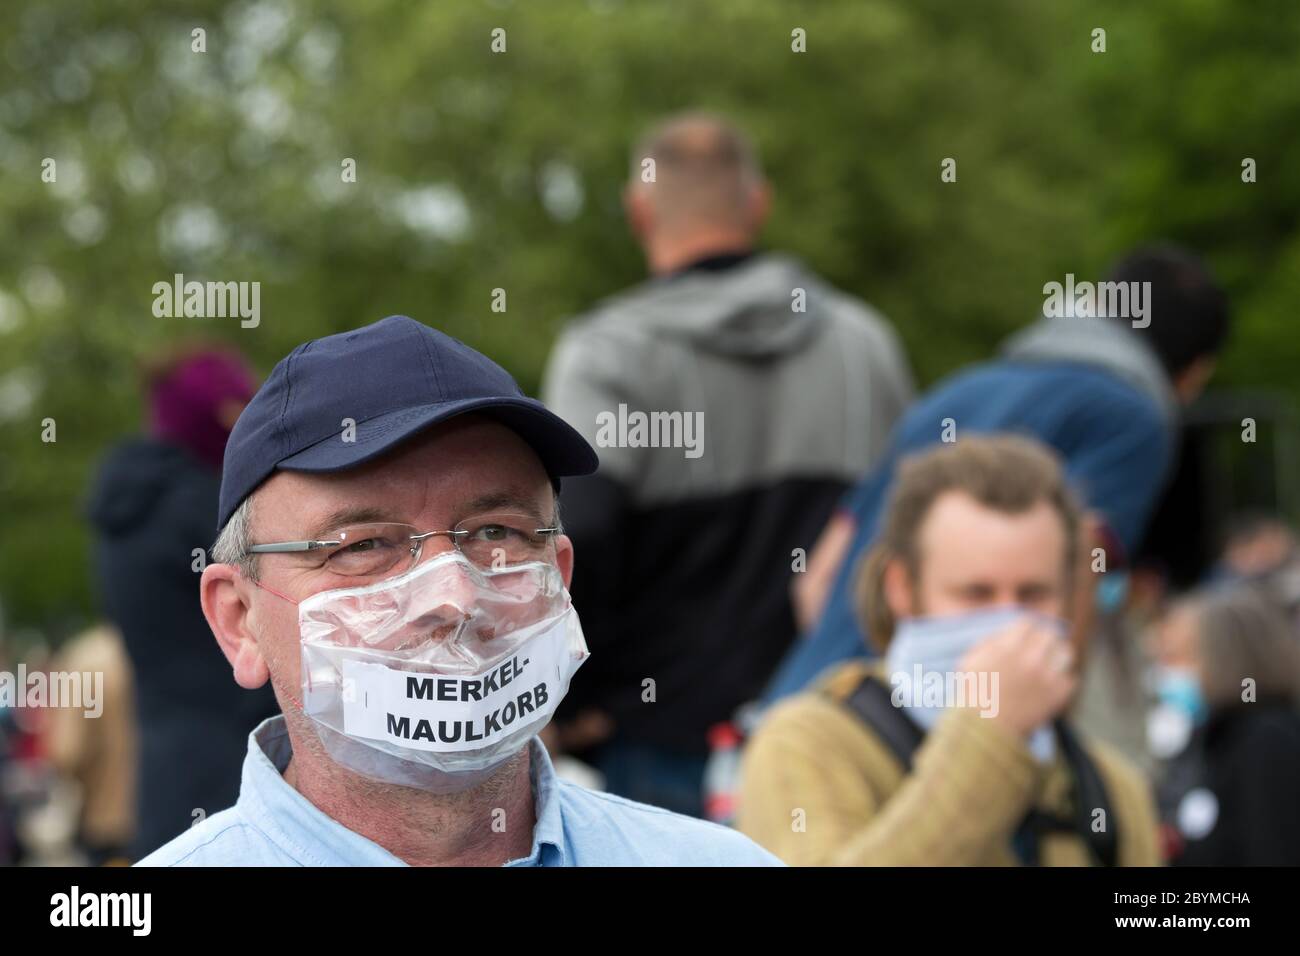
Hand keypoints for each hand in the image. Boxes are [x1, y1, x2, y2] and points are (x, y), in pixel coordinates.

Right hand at [957, 617, 1075, 738]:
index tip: (1025, 637)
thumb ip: (990, 641)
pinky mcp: (1058, 695)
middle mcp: (1030, 658)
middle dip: (1044, 641)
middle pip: (1050, 635)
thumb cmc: (973, 695)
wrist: (985, 730)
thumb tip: (1008, 631)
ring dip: (1058, 656)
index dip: (1026, 630)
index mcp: (1008, 647)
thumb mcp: (970, 661)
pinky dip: (1062, 681)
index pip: (1028, 624)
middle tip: (1040, 649)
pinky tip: (1050, 686)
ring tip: (1050, 664)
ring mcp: (1047, 677)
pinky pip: (1070, 678)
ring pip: (1066, 653)